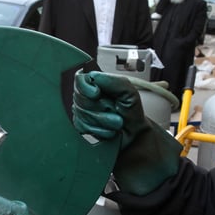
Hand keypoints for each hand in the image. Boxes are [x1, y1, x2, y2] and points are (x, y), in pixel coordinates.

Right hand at [73, 72, 180, 194]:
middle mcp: (87, 97)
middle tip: (116, 113)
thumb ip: (114, 81)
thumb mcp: (129, 93)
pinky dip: (98, 131)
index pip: (79, 79)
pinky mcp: (81, 128)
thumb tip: (93, 77)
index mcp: (97, 84)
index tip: (97, 93)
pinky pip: (82, 128)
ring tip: (116, 124)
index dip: (85, 87)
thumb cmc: (132, 114)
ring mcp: (82, 113)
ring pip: (82, 114)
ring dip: (102, 121)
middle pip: (80, 98)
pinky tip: (108, 132)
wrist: (134, 138)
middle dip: (101, 108)